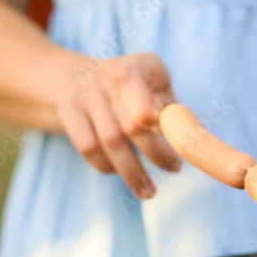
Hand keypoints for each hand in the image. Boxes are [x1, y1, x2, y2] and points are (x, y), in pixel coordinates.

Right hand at [56, 52, 180, 197]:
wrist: (79, 78)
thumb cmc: (135, 90)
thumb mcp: (157, 89)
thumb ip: (172, 110)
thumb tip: (190, 138)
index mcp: (136, 65)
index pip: (138, 87)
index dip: (152, 114)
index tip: (169, 138)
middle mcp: (106, 73)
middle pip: (131, 123)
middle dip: (155, 153)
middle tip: (173, 169)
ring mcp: (83, 92)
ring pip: (109, 140)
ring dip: (132, 172)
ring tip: (149, 190)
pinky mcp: (66, 109)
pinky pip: (87, 147)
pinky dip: (106, 166)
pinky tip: (120, 174)